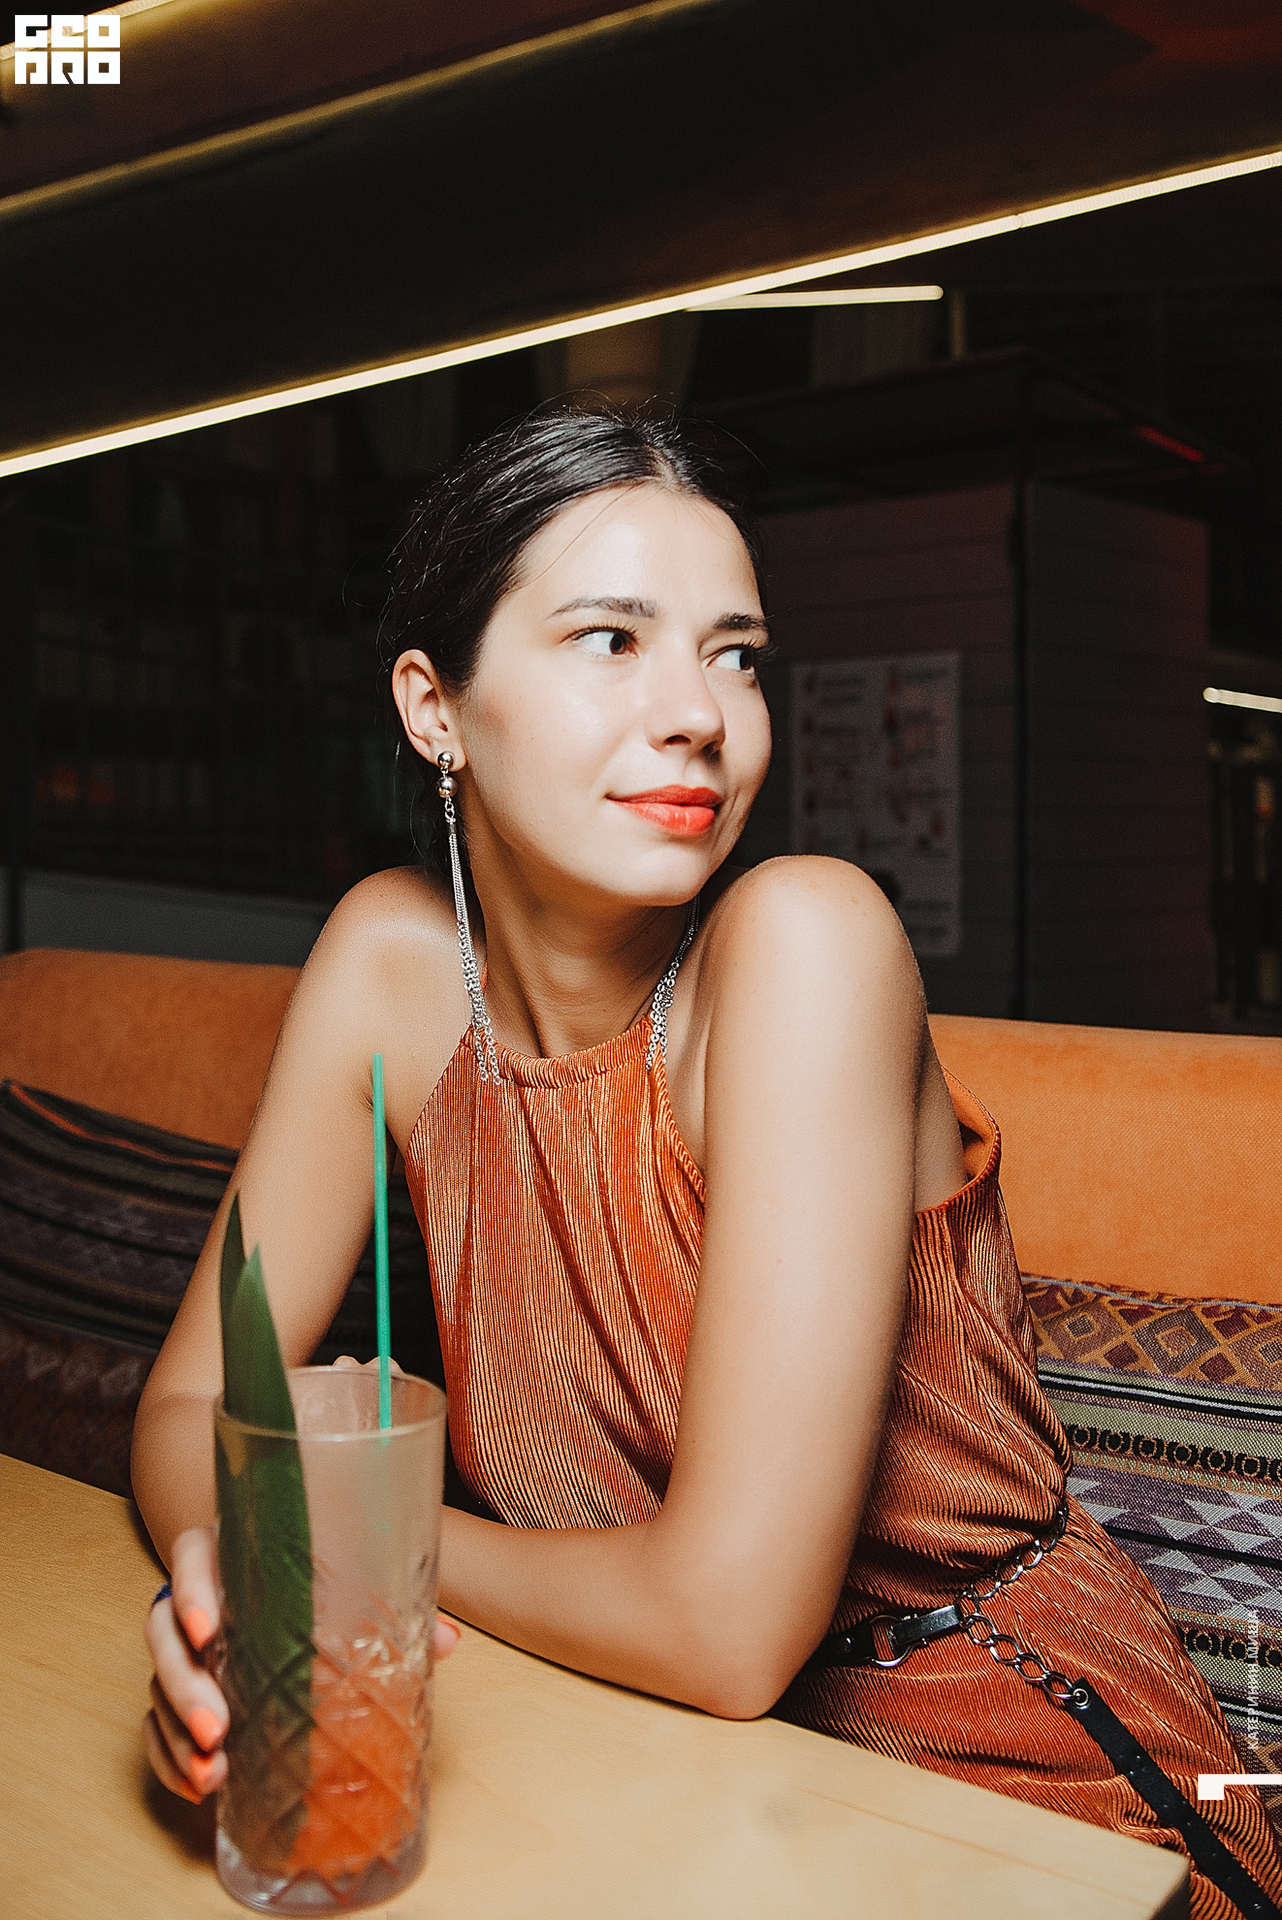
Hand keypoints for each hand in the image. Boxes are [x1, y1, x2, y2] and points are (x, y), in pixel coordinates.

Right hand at [142, 1358, 459, 1804]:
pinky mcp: (179, 1697)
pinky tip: (199, 1787)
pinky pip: (157, 1728)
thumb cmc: (318, 1587)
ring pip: (157, 1685)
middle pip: (163, 1633)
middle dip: (185, 1684)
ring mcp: (183, 1652)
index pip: (191, 1558)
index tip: (209, 1630)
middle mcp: (196, 1603)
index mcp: (230, 1557)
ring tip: (212, 1772)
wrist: (290, 1603)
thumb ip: (391, 1606)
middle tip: (218, 1728)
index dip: (192, 1591)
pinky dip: (170, 1760)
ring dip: (177, 1733)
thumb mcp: (352, 1588)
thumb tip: (446, 1639)